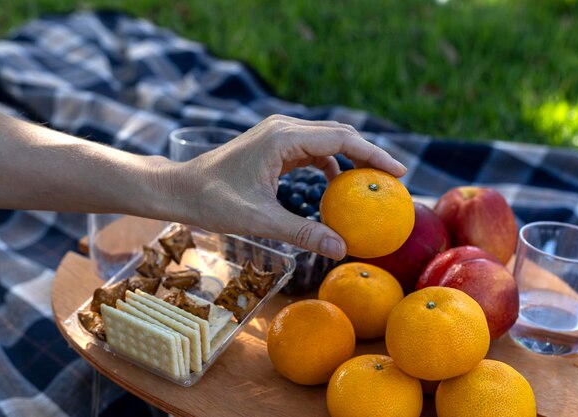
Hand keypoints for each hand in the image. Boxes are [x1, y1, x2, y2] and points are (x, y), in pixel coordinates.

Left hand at [161, 115, 406, 259]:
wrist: (179, 189)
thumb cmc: (212, 201)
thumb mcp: (260, 220)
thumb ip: (303, 233)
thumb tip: (341, 249)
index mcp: (283, 138)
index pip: (341, 139)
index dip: (373, 154)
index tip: (398, 173)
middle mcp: (284, 128)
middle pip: (339, 135)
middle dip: (367, 156)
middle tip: (392, 182)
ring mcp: (278, 135)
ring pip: (326, 142)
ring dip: (348, 160)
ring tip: (368, 187)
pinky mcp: (274, 145)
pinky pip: (311, 151)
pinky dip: (328, 166)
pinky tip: (334, 188)